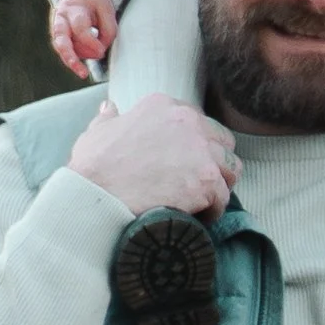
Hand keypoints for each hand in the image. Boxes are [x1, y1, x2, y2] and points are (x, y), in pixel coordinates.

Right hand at [51, 0, 118, 76]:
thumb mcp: (107, 10)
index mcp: (74, 8)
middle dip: (71, 58)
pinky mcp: (57, 37)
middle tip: (83, 73)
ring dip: (76, 59)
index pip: (79, 27)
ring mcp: (56, 28)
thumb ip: (107, 31)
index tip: (102, 51)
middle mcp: (60, 19)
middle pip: (61, 40)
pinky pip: (63, 51)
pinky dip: (73, 58)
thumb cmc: (94, 2)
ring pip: (61, 49)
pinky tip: (81, 65)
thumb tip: (98, 53)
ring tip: (88, 64)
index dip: (91, 42)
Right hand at [68, 97, 240, 220]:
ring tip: (201, 202)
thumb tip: (109, 107)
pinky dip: (213, 210)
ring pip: (231, 169)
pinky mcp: (206, 181)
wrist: (95, 195)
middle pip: (222, 143)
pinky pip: (223, 198)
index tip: (184, 164)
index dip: (195, 146)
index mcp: (165, 106)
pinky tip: (198, 218)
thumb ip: (109, 118)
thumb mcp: (97, 131)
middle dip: (214, 162)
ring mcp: (201, 152)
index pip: (199, 123)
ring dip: (218, 185)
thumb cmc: (93, 166)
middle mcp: (189, 123)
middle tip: (198, 183)